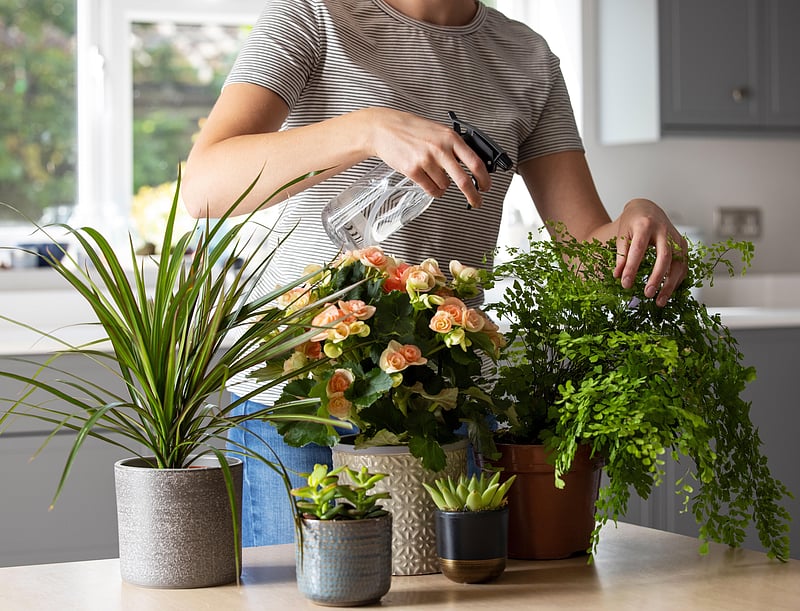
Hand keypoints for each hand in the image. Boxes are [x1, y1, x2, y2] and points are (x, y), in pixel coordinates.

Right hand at [364, 108, 490, 208]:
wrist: (385, 129)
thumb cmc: (412, 129)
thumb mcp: (439, 131)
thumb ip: (454, 146)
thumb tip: (472, 165)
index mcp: (450, 138)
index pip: (475, 162)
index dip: (484, 178)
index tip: (486, 186)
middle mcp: (440, 149)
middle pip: (464, 180)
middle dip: (474, 195)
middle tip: (477, 201)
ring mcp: (426, 161)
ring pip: (445, 186)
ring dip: (444, 186)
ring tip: (435, 175)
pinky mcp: (413, 170)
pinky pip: (431, 189)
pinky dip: (434, 190)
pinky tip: (429, 181)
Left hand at [613, 198, 687, 306]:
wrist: (647, 209)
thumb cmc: (633, 223)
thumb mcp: (622, 234)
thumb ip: (621, 255)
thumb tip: (618, 276)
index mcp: (645, 225)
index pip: (638, 249)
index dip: (632, 268)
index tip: (625, 284)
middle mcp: (664, 231)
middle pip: (664, 256)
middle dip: (657, 277)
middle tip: (648, 294)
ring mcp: (677, 238)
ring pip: (678, 263)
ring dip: (670, 284)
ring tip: (659, 301)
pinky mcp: (683, 245)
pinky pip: (683, 265)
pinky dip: (677, 280)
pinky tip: (668, 292)